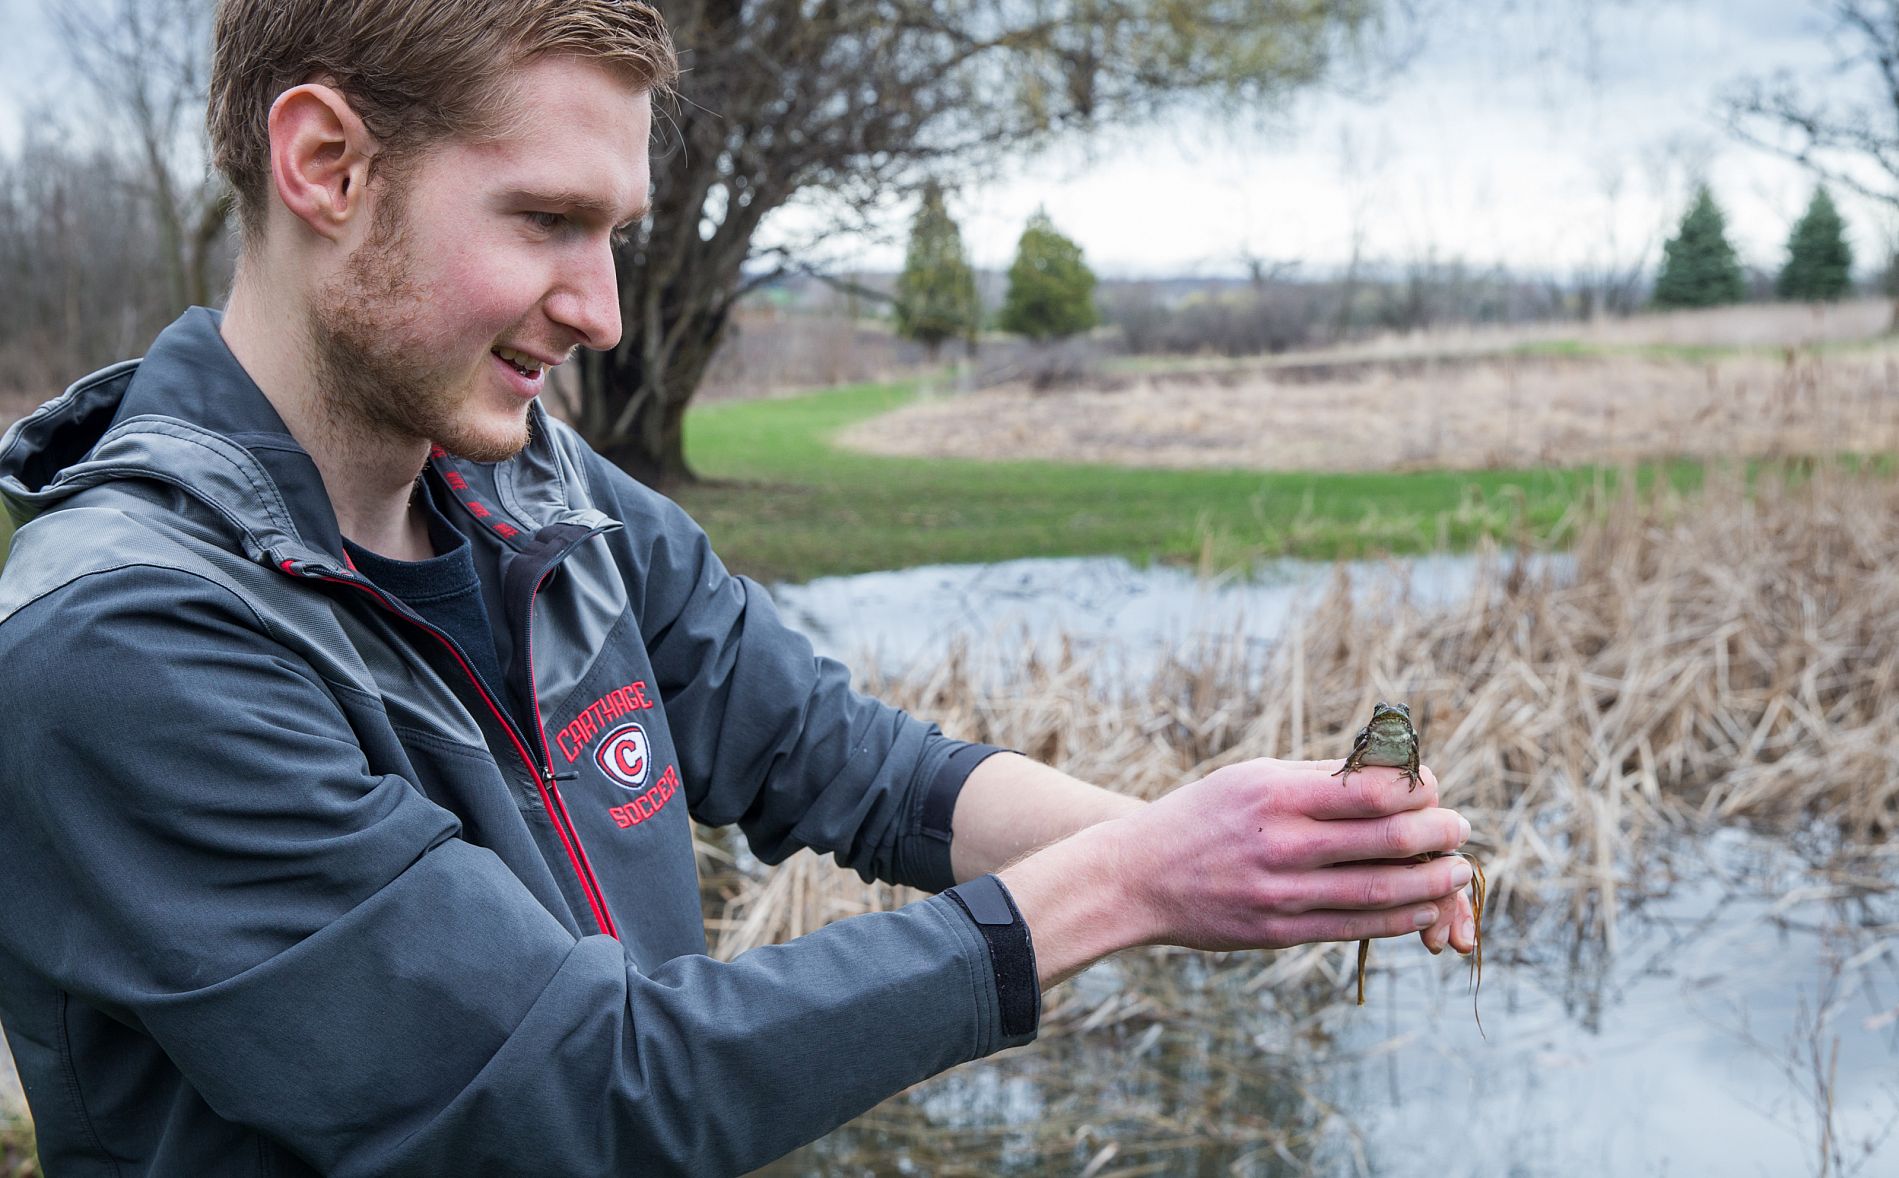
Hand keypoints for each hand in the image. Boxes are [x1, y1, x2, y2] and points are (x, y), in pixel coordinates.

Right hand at [1114, 757, 1471, 952]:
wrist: (1137, 876)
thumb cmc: (1200, 817)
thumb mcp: (1250, 778)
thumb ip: (1316, 778)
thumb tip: (1388, 772)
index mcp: (1277, 794)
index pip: (1373, 789)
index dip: (1418, 788)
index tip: (1432, 788)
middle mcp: (1282, 842)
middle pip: (1388, 837)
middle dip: (1438, 833)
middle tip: (1461, 828)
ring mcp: (1282, 892)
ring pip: (1380, 890)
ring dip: (1431, 882)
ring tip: (1457, 872)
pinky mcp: (1279, 931)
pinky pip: (1354, 928)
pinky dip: (1398, 918)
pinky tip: (1422, 908)